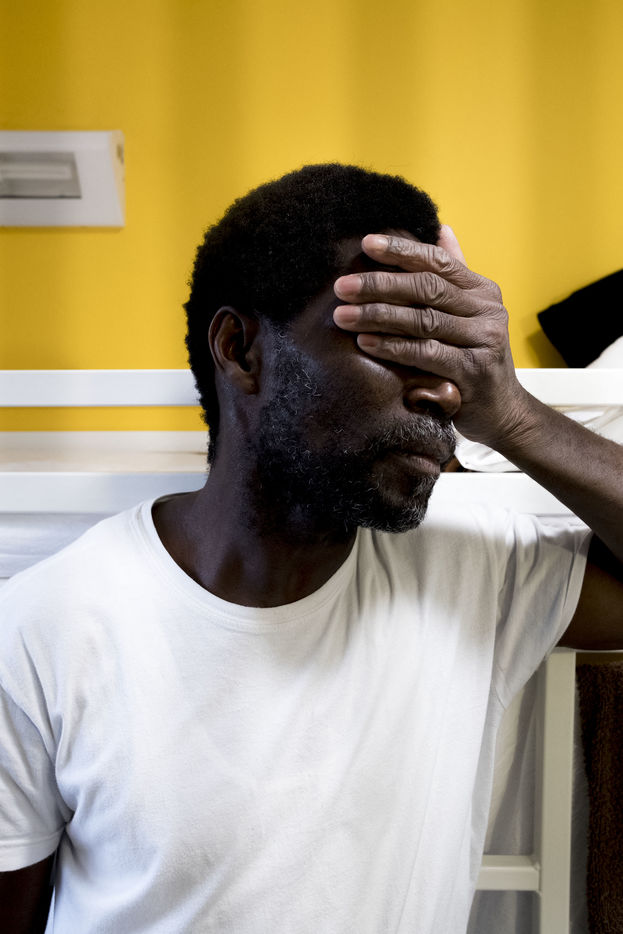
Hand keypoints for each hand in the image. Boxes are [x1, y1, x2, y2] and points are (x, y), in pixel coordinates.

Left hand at [332, 227, 528, 444]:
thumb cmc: (474, 360)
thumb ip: (454, 275)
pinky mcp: (473, 371)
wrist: (503, 412)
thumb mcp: (469, 314)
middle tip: (342, 286)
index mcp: (482, 291)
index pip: (438, 262)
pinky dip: (393, 347)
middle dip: (380, 285)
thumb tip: (441, 229)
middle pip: (426, 288)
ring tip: (343, 315)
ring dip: (378, 316)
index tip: (366, 243)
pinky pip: (426, 353)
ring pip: (423, 320)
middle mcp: (487, 311)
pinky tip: (365, 343)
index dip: (402, 250)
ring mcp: (483, 340)